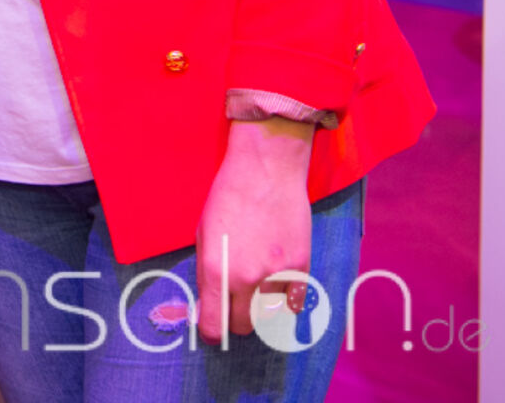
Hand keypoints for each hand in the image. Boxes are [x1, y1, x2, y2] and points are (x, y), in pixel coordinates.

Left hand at [195, 117, 314, 341]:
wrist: (266, 171)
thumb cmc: (227, 198)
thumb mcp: (203, 234)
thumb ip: (206, 273)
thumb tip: (207, 304)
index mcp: (216, 270)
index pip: (214, 325)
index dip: (212, 332)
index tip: (214, 330)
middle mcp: (247, 278)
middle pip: (244, 326)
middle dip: (236, 321)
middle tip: (235, 305)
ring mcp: (277, 275)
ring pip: (270, 315)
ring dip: (262, 307)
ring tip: (257, 285)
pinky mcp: (301, 268)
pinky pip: (294, 302)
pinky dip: (285, 299)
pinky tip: (277, 282)